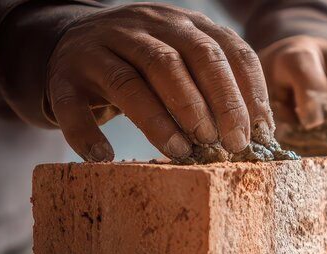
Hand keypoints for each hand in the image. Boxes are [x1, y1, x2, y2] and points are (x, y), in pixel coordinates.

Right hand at [47, 3, 274, 161]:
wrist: (76, 44)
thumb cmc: (147, 66)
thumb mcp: (186, 63)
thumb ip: (219, 87)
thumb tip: (262, 132)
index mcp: (184, 24)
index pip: (227, 49)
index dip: (248, 91)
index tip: (260, 132)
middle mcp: (145, 27)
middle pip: (184, 58)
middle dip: (214, 102)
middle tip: (229, 143)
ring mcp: (102, 46)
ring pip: (133, 79)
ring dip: (161, 120)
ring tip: (182, 151)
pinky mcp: (64, 72)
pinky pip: (73, 103)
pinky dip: (87, 131)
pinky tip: (104, 156)